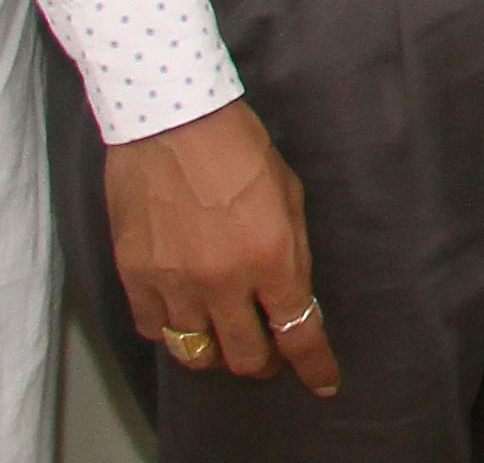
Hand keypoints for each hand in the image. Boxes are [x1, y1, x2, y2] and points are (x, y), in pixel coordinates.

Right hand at [101, 98, 339, 395]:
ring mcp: (174, 283)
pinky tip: (186, 315)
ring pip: (197, 354)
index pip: (298, 333)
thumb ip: (292, 255)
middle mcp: (222, 281)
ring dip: (218, 352)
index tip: (324, 383)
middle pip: (245, 357)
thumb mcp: (290, 197)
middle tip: (271, 353)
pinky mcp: (134, 278)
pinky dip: (174, 332)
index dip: (315, 366)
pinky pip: (154, 331)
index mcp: (272, 258)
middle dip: (266, 363)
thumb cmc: (241, 150)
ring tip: (227, 336)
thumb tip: (293, 299)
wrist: (173, 123)